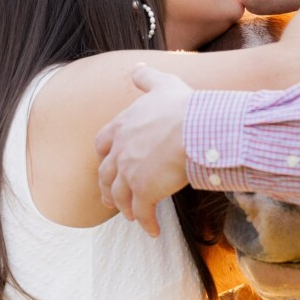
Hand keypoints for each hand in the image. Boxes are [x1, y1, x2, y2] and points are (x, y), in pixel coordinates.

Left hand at [95, 66, 191, 235]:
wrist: (197, 129)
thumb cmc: (184, 106)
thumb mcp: (163, 84)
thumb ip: (147, 78)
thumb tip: (138, 67)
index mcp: (122, 127)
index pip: (103, 144)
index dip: (105, 157)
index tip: (108, 165)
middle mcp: (121, 151)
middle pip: (106, 175)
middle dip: (108, 188)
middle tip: (111, 199)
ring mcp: (130, 173)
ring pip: (121, 197)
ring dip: (125, 209)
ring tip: (131, 217)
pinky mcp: (145, 191)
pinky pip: (142, 213)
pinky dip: (146, 223)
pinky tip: (152, 231)